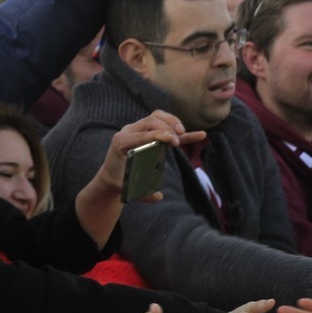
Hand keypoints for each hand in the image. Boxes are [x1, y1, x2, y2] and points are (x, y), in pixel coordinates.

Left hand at [76, 110, 206, 248]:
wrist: (111, 176)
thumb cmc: (119, 182)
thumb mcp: (128, 188)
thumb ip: (143, 193)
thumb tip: (158, 196)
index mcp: (122, 142)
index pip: (143, 133)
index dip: (160, 134)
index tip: (174, 141)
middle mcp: (129, 132)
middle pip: (151, 120)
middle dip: (167, 127)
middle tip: (178, 140)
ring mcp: (138, 130)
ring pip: (157, 117)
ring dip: (172, 122)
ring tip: (183, 132)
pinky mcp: (147, 134)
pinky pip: (165, 127)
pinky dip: (180, 131)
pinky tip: (200, 135)